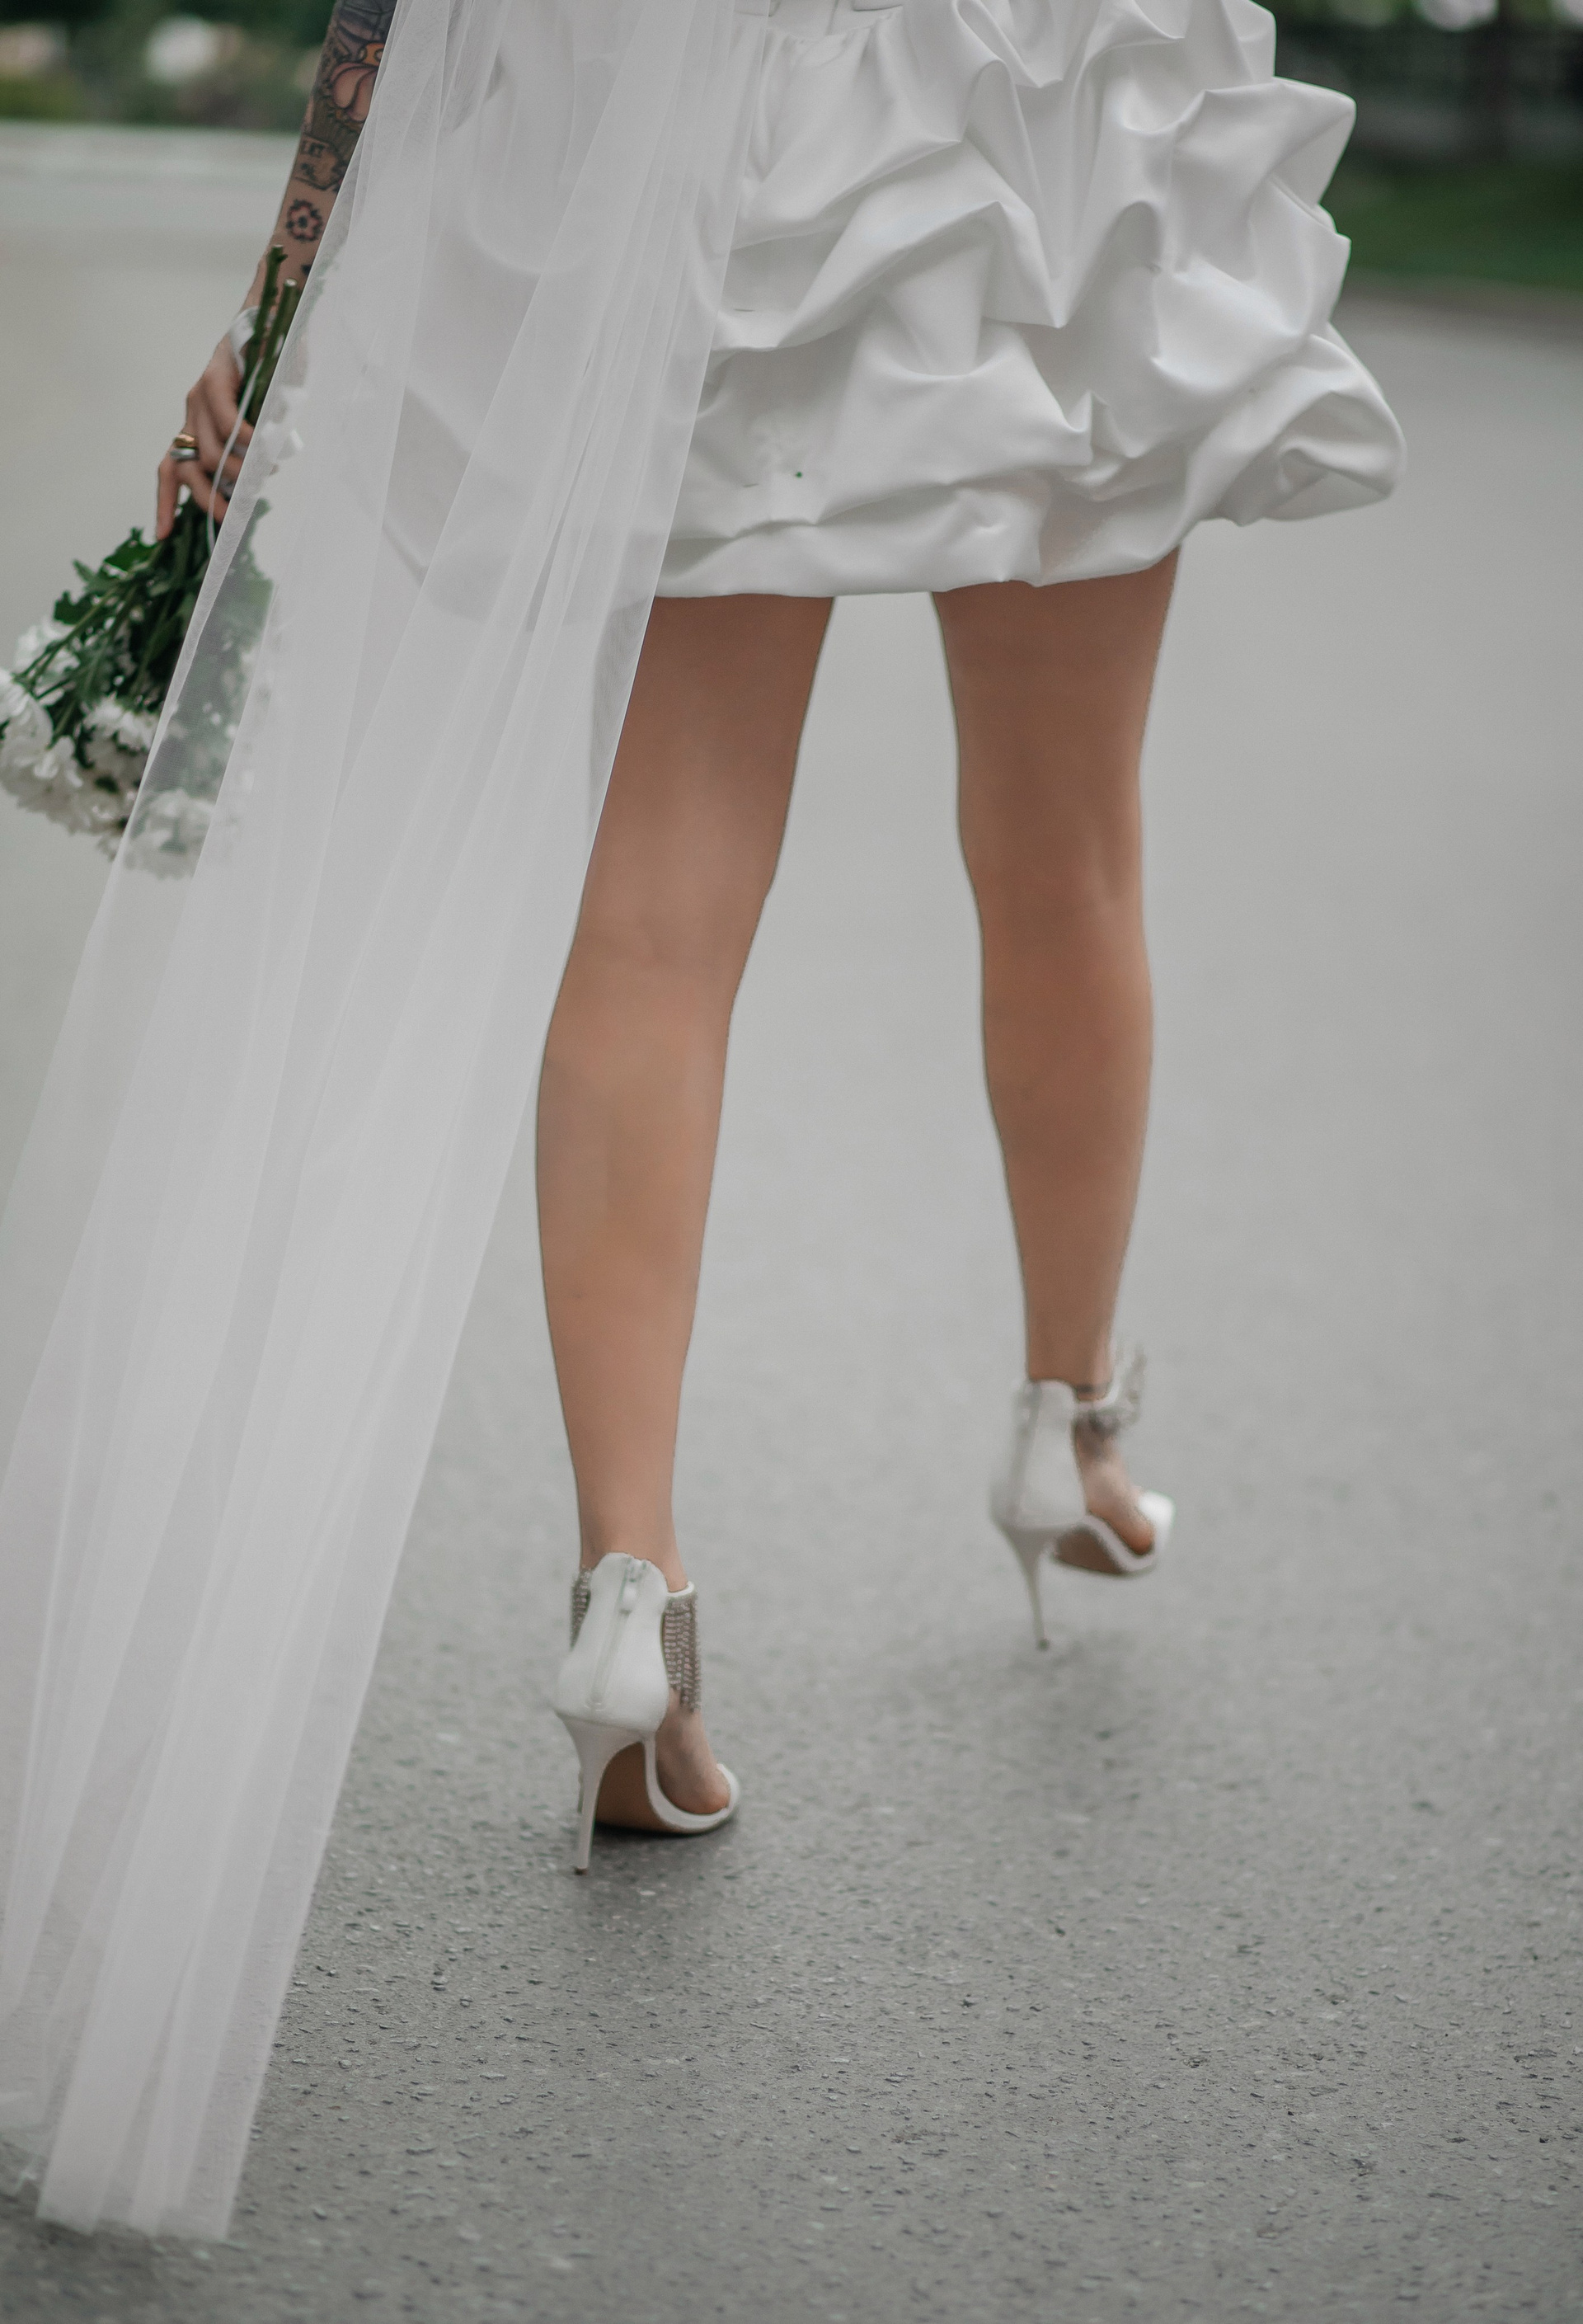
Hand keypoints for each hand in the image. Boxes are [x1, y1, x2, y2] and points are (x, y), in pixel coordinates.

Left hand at [155, 334, 253, 540]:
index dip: (165, 504)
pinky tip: (262, 450)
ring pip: (208, 452)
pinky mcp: (216, 379)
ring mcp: (200, 398)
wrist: (272, 327)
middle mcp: (192, 415)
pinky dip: (245, 441)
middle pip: (187, 470)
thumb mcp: (257, 427)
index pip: (171, 470)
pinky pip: (226, 422)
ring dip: (238, 472)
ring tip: (264, 474)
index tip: (165, 536)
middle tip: (231, 518)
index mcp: (196, 428)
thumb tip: (248, 489)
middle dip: (207, 500)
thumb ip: (249, 455)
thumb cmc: (269, 379)